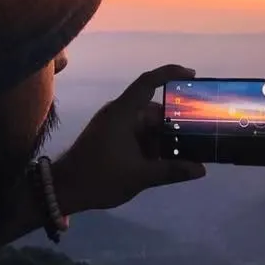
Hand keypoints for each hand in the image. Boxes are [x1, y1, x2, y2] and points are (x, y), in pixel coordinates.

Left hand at [52, 64, 205, 215]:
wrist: (63, 191)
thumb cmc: (98, 177)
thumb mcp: (139, 176)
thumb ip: (171, 171)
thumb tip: (201, 170)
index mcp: (123, 113)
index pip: (148, 82)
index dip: (170, 73)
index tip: (192, 75)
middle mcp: (119, 113)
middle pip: (154, 109)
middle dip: (175, 121)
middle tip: (199, 131)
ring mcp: (114, 125)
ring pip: (148, 125)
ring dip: (164, 136)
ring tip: (187, 149)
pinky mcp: (112, 137)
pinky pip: (139, 134)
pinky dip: (153, 143)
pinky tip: (167, 158)